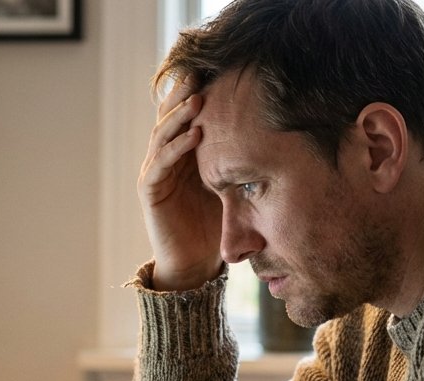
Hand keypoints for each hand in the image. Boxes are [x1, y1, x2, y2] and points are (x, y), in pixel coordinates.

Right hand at [138, 76, 222, 291]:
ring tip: (198, 99)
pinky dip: (176, 148)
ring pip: (162, 135)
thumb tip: (272, 135)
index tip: (214, 73)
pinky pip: (160, 164)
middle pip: (169, 117)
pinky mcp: (150, 192)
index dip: (194, 94)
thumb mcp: (231, 186)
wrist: (195, 264)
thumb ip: (238, 162)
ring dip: (179, 116)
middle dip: (183, 95)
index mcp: (183, 154)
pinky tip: (194, 135)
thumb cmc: (215, 225)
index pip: (185, 116)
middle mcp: (166, 158)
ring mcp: (156, 173)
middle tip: (198, 73)